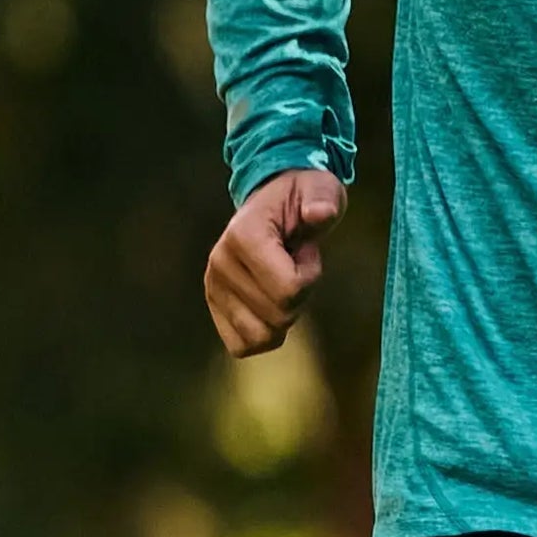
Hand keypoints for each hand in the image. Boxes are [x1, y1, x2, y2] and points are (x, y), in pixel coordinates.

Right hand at [205, 169, 341, 356]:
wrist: (274, 202)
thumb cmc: (301, 198)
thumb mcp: (320, 190)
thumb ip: (322, 201)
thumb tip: (320, 212)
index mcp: (243, 236)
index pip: (287, 290)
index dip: (309, 276)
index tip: (305, 250)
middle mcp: (220, 263)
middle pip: (278, 316)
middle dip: (300, 296)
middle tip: (295, 265)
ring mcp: (213, 286)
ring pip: (260, 337)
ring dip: (283, 317)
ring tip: (282, 282)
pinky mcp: (214, 305)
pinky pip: (241, 346)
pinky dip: (265, 334)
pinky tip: (270, 305)